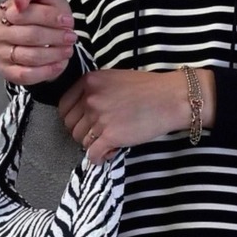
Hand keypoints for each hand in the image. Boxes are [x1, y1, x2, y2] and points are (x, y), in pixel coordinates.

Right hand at [0, 0, 77, 84]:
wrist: (47, 31)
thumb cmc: (43, 10)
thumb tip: (19, 2)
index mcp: (3, 11)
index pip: (25, 15)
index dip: (50, 18)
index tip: (68, 21)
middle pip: (31, 36)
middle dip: (57, 37)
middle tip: (72, 37)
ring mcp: (0, 53)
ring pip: (31, 56)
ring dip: (55, 54)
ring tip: (68, 49)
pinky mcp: (8, 71)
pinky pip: (26, 75)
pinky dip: (47, 71)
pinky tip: (60, 63)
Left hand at [58, 68, 215, 164]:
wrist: (172, 98)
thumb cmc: (151, 88)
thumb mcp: (116, 78)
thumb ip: (96, 90)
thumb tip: (84, 110)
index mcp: (90, 82)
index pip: (64, 107)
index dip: (73, 118)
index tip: (83, 123)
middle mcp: (91, 99)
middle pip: (71, 126)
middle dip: (83, 133)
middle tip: (98, 134)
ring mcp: (99, 118)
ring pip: (81, 141)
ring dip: (92, 145)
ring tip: (109, 143)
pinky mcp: (111, 136)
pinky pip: (92, 154)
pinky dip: (98, 158)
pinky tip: (107, 154)